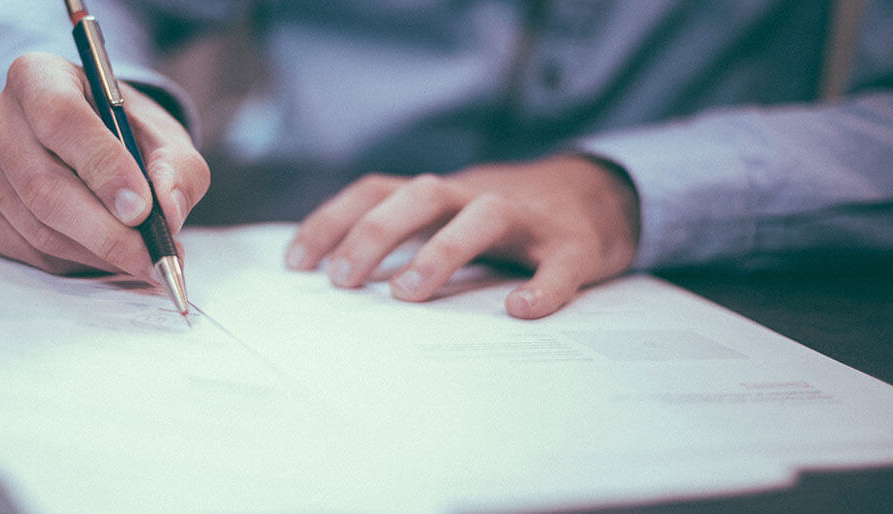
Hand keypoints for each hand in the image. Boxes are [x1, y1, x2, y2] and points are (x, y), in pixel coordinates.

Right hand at [0, 52, 208, 279]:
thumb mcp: (164, 138)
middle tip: (152, 257)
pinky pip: (27, 250)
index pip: (61, 119)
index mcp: (37, 76)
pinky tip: (104, 254)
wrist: (90, 144)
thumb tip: (168, 210)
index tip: (142, 209)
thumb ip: (177, 168)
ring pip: (38, 227)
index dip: (103, 168)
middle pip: (44, 186)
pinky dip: (74, 262)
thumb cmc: (125, 134)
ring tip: (141, 258)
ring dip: (97, 253)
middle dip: (107, 232)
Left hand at [285, 155, 639, 318]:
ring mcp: (528, 218)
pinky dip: (543, 286)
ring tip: (408, 294)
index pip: (376, 191)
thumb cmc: (503, 219)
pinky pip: (559, 264)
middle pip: (421, 195)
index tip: (296, 263)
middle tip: (342, 281)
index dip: (333, 220)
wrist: (599, 196)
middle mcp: (476, 195)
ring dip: (441, 250)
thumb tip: (334, 279)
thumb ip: (403, 237)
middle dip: (375, 233)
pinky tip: (522, 310)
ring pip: (483, 216)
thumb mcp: (447, 217)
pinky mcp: (574, 245)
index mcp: (440, 194)